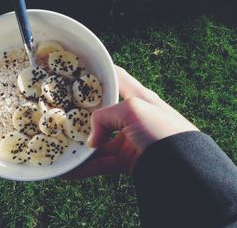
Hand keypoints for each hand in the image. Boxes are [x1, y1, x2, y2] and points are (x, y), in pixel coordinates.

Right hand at [63, 65, 198, 178]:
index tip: (79, 71)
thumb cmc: (162, 129)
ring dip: (79, 147)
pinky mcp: (126, 160)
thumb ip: (105, 118)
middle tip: (61, 113)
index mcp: (138, 96)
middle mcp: (131, 116)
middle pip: (101, 112)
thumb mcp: (133, 111)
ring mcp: (128, 139)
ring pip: (98, 141)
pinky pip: (100, 163)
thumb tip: (91, 141)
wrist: (183, 166)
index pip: (117, 77)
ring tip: (59, 148)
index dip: (99, 73)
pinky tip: (67, 172)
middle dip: (82, 114)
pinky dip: (84, 168)